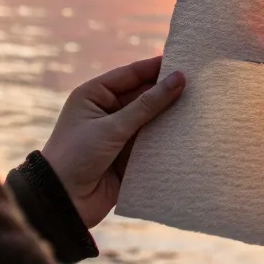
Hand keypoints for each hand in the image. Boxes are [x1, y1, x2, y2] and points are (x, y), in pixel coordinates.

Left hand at [41, 56, 184, 228]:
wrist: (61, 202)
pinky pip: (153, 143)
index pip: (131, 74)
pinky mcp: (129, 157)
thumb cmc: (76, 155)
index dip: (157, 67)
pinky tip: (190, 134)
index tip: (186, 62)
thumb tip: (178, 79)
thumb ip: (147, 105)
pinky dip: (168, 140)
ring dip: (171, 117)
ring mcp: (119, 134)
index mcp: (95, 95)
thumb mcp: (112, 127)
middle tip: (201, 85)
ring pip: (152, 120)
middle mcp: (108, 111)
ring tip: (202, 107)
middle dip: (169, 92)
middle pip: (144, 96)